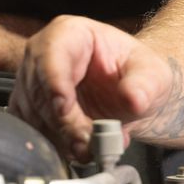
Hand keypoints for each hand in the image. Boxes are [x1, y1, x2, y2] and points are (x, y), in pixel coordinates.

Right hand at [9, 15, 173, 162]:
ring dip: (61, 138)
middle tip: (89, 144)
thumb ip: (144, 85)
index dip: (55, 84)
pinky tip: (80, 149)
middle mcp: (42, 55)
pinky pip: (33, 132)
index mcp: (69, 33)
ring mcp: (32, 83)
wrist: (132, 93)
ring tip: (93, 149)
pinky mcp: (31, 109)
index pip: (51, 56)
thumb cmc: (137, 74)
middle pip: (39, 91)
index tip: (65, 111)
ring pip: (34, 116)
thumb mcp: (152, 75)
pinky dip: (56, 145)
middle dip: (64, 123)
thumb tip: (133, 99)